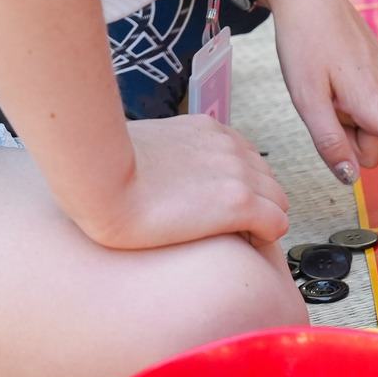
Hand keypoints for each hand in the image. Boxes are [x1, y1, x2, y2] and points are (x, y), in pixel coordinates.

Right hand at [73, 114, 290, 248]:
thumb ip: (162, 153)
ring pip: (279, 200)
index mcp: (208, 130)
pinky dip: (266, 237)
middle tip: (232, 229)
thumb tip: (150, 169)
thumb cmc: (104, 167)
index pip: (246, 157)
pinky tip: (244, 246)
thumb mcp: (142, 145)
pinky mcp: (238, 203)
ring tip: (236, 241)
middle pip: (268, 179)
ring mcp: (237, 173)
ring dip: (264, 220)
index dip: (240, 185)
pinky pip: (277, 223)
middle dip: (257, 204)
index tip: (220, 207)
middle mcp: (229, 146)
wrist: (98, 177)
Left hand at [260, 0, 377, 206]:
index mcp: (374, 100)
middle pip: (374, 147)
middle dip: (348, 139)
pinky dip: (349, 103)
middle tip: (321, 105)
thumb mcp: (305, 99)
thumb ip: (330, 142)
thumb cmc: (304, 41)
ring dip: (346, 119)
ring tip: (325, 86)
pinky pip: (369, 107)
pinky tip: (332, 76)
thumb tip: (351, 178)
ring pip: (370, 127)